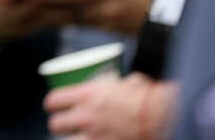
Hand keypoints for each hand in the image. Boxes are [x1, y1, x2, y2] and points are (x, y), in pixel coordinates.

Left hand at [44, 72, 176, 139]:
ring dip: (70, 138)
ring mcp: (95, 135)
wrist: (163, 115)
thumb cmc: (148, 95)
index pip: (54, 100)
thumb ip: (117, 83)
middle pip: (55, 125)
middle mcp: (86, 115)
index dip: (51, 104)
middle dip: (58, 125)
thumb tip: (121, 83)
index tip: (53, 106)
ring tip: (76, 136)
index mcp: (86, 94)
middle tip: (64, 124)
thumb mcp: (126, 81)